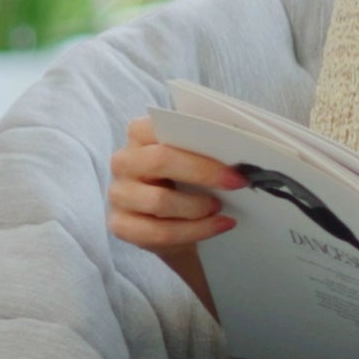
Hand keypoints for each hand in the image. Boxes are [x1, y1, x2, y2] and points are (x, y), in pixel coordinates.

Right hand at [106, 114, 243, 258]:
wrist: (173, 225)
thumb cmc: (186, 183)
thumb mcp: (193, 160)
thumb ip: (205, 147)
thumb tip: (240, 147)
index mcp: (140, 135)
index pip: (160, 126)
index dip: (198, 139)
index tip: (231, 153)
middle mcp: (124, 162)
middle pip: (160, 160)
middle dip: (203, 172)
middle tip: (237, 183)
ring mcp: (119, 194)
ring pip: (159, 201)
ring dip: (198, 207)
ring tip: (221, 209)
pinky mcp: (122, 225)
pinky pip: (159, 232)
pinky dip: (195, 231)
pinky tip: (218, 226)